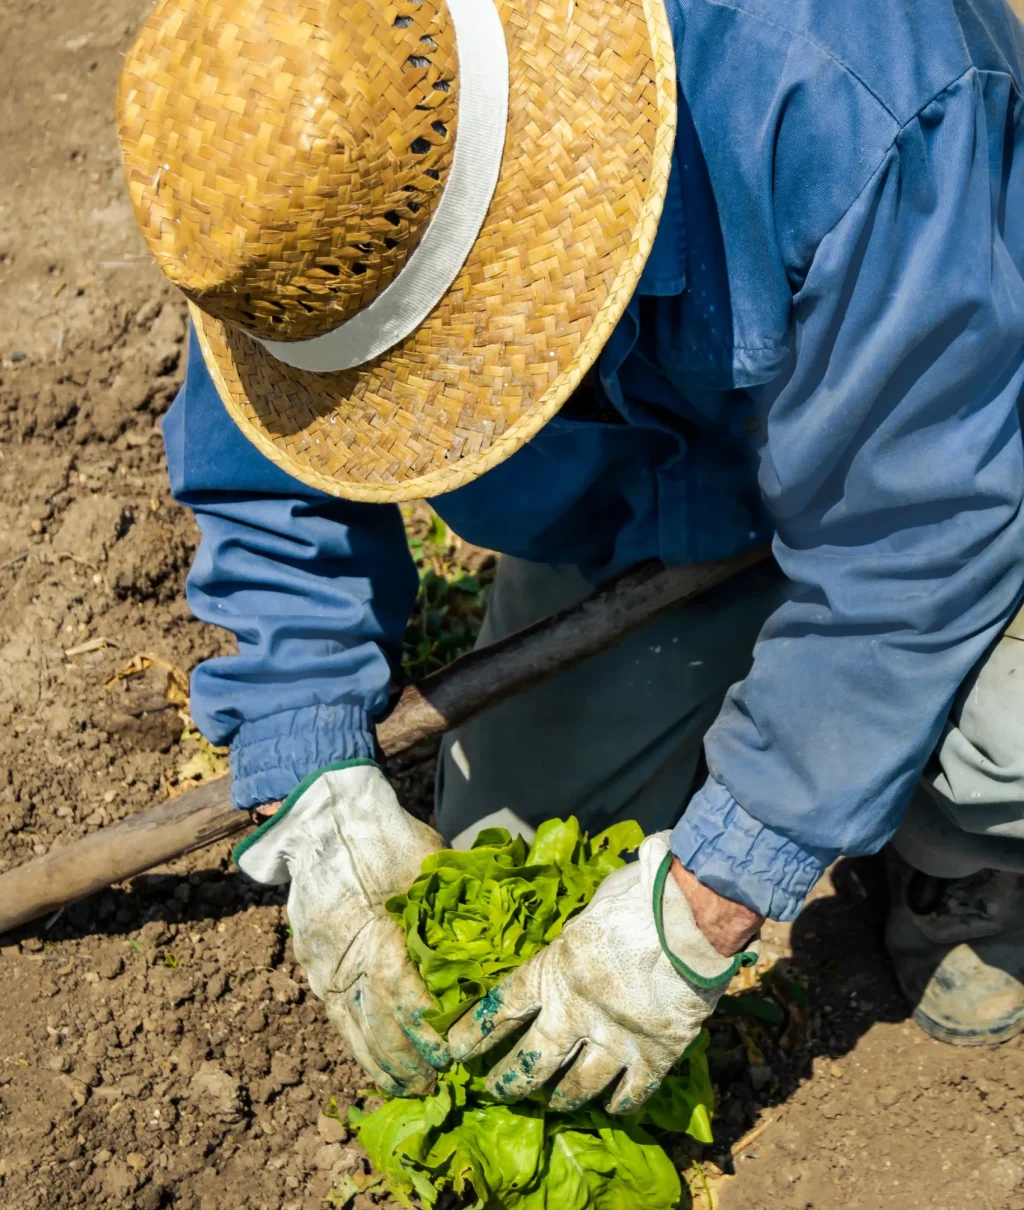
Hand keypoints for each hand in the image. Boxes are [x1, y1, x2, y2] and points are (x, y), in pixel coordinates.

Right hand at [234, 761, 449, 1094]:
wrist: (326, 820)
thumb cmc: (385, 837)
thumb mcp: (428, 862)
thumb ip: (453, 902)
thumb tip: (497, 933)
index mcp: (374, 928)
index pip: (398, 992)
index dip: (422, 1029)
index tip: (448, 1054)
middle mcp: (344, 954)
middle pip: (374, 1022)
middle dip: (406, 1059)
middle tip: (437, 1087)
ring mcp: (324, 963)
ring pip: (351, 1027)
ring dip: (381, 1061)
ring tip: (409, 1088)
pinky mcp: (314, 966)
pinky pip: (335, 1016)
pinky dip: (357, 1045)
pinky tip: (376, 1066)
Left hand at [448, 832, 758, 1113]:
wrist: (694, 913)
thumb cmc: (640, 896)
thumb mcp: (589, 911)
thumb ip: (573, 941)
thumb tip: (567, 949)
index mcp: (554, 971)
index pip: (502, 1007)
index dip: (475, 1032)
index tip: (454, 1051)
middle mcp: (575, 1013)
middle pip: (531, 1061)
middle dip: (508, 1081)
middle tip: (495, 1091)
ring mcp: (615, 1039)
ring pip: (576, 1087)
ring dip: (561, 1099)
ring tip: (553, 1105)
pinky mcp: (656, 1056)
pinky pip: (631, 1094)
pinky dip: (619, 1103)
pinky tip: (612, 1107)